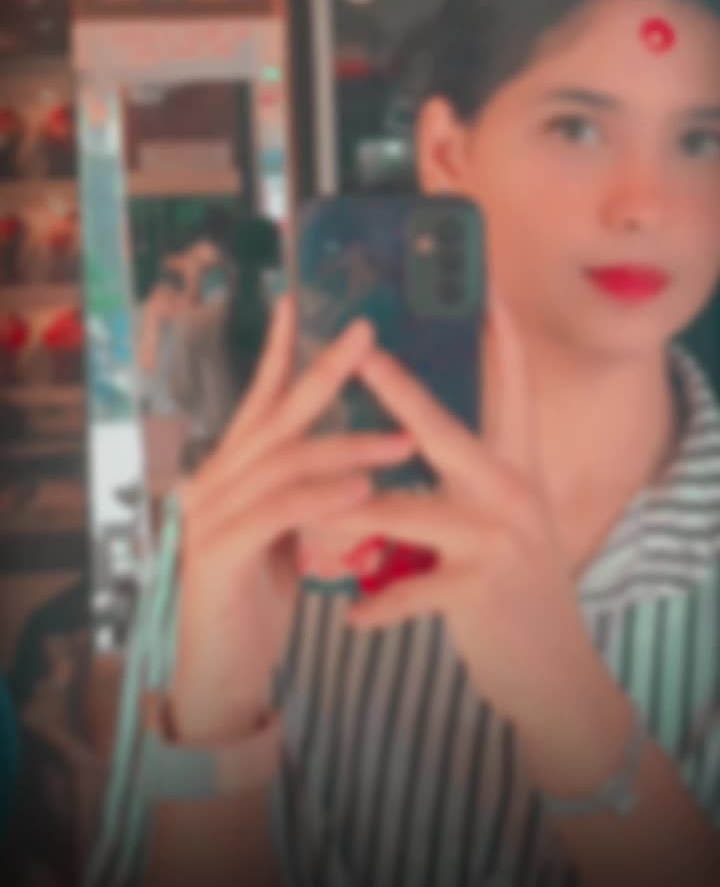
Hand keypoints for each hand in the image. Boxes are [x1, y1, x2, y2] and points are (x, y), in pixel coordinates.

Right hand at [170, 295, 414, 745]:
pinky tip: (361, 491)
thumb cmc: (258, 596)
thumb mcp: (287, 531)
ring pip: (284, 461)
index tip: (301, 302)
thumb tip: (352, 455)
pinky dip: (321, 497)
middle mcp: (214, 481)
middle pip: (274, 414)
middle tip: (367, 332)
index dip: (281, 351)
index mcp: (233, 470)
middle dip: (322, 371)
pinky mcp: (216, 554)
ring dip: (346, 446)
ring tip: (402, 441)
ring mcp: (209, 515)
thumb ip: (304, 489)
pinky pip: (277, 512)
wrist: (218, 673)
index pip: (260, 400)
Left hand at [326, 291, 616, 766]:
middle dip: (400, 390)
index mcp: (516, 470)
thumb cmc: (515, 587)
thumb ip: (475, 477)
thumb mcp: (508, 521)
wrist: (554, 670)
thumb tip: (423, 436)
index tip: (486, 295)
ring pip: (406, 512)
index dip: (503, 344)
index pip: (511, 394)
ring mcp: (497, 539)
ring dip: (347, 512)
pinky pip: (412, 590)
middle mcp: (510, 493)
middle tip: (362, 351)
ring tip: (300, 510)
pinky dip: (378, 605)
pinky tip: (351, 615)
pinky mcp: (480, 589)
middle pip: (446, 430)